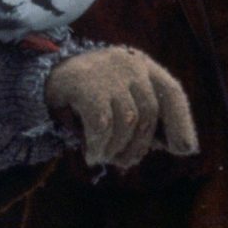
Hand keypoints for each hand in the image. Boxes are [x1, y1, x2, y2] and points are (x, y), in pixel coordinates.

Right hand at [44, 46, 198, 168]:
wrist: (43, 78)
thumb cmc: (88, 95)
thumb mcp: (119, 98)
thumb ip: (144, 116)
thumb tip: (181, 146)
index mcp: (142, 65)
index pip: (172, 92)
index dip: (181, 122)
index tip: (184, 149)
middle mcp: (129, 64)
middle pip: (149, 112)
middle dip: (139, 145)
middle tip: (123, 162)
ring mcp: (108, 72)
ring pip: (128, 122)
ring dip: (116, 148)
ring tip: (103, 157)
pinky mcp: (86, 84)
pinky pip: (103, 125)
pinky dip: (99, 146)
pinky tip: (91, 154)